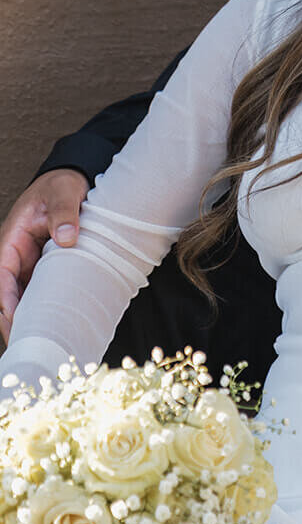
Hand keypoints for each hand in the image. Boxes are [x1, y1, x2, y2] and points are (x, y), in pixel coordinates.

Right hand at [0, 169, 89, 342]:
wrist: (72, 179)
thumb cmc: (61, 185)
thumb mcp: (63, 192)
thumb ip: (64, 212)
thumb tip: (66, 237)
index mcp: (12, 239)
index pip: (2, 276)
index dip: (7, 300)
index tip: (14, 320)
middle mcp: (18, 255)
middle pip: (10, 294)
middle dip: (15, 319)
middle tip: (29, 344)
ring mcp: (31, 263)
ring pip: (25, 296)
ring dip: (32, 317)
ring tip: (44, 342)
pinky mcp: (45, 267)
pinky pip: (41, 290)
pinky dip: (46, 306)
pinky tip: (56, 323)